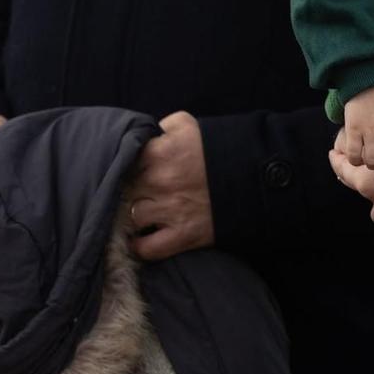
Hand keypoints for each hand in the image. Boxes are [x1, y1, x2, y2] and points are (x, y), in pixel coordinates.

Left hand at [121, 111, 215, 262]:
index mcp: (158, 152)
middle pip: (123, 191)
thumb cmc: (215, 147)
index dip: (122, 168)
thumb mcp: (185, 124)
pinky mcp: (183, 235)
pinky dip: (141, 247)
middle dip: (127, 191)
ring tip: (140, 214)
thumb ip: (157, 128)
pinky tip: (141, 239)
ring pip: (131, 218)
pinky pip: (147, 249)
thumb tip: (139, 139)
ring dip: (134, 217)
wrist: (253, 175)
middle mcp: (159, 182)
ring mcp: (170, 211)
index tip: (126, 172)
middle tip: (133, 192)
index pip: (120, 163)